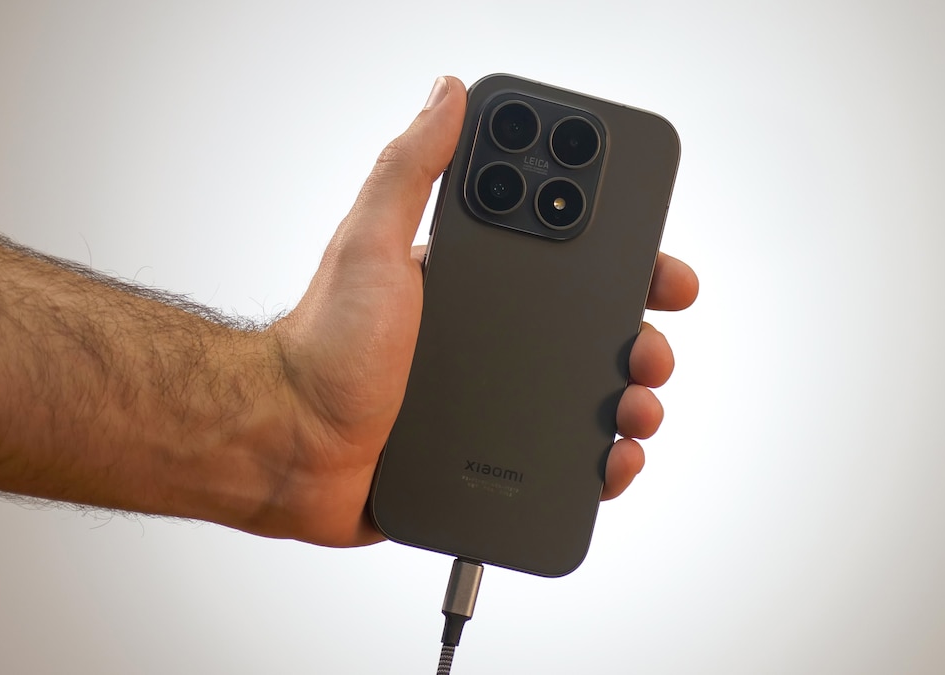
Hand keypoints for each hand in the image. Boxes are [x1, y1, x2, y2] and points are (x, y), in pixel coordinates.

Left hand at [251, 77, 697, 546]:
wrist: (286, 447)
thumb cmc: (321, 345)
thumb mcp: (370, 244)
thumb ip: (411, 169)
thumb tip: (447, 94)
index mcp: (475, 287)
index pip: (566, 262)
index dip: (623, 263)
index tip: (658, 269)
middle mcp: (491, 341)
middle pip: (593, 333)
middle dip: (641, 337)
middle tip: (651, 349)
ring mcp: (494, 401)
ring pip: (590, 398)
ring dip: (634, 400)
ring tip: (638, 409)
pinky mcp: (489, 456)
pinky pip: (563, 460)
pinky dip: (602, 462)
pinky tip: (613, 461)